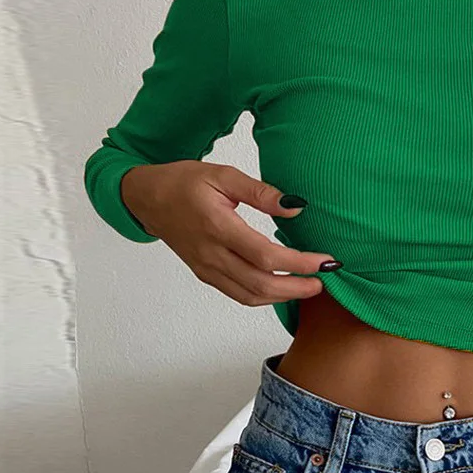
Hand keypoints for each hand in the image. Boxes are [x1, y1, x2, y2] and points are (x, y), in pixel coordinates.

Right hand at [121, 160, 339, 305]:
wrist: (147, 198)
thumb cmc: (184, 182)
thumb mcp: (223, 175)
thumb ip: (261, 192)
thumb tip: (296, 206)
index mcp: (217, 226)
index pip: (265, 255)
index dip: (299, 263)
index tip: (325, 261)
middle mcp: (211, 254)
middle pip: (260, 284)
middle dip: (297, 288)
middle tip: (323, 281)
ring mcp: (206, 268)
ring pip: (249, 295)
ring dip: (282, 297)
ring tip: (309, 287)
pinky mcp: (205, 274)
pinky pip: (237, 294)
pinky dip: (263, 296)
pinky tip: (282, 287)